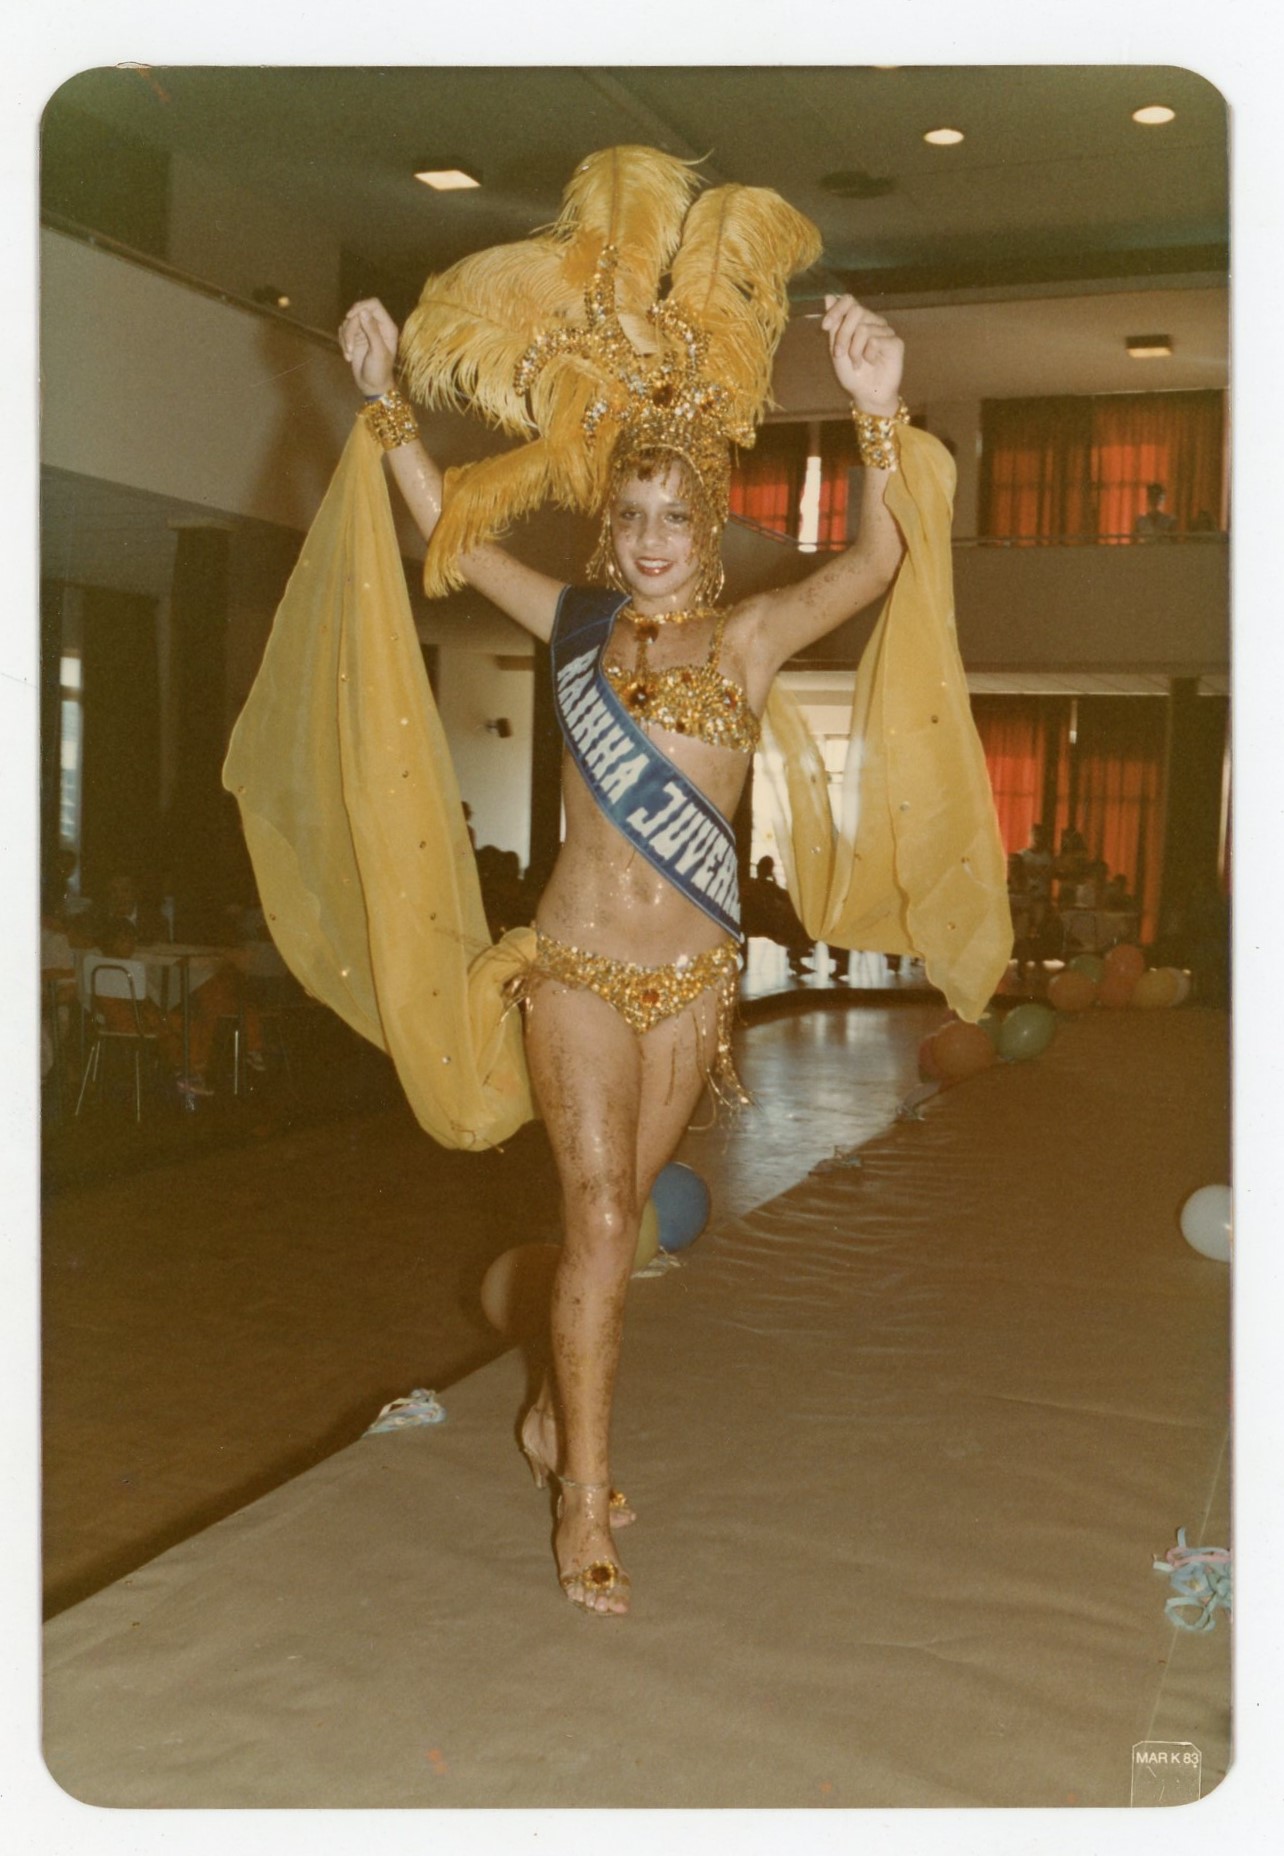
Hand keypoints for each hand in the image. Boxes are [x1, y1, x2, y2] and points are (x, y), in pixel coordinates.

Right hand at [339, 298, 399, 397]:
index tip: (349, 316)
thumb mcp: (378, 351)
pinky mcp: (354, 337)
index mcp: (387, 326)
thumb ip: (372, 330)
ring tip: (349, 355)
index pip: (373, 304)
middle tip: (349, 349)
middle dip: (350, 330)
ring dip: (345, 338)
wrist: (371, 386)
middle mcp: (376, 325)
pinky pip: (343, 330)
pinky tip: (348, 355)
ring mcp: (365, 330)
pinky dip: (342, 342)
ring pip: (348, 322)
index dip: (360, 306)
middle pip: (357, 313)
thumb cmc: (379, 371)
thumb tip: (363, 312)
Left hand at [821, 295, 903, 413]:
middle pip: (856, 311)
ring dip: (854, 350)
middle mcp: (873, 321)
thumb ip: (834, 324)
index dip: (836, 310)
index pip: (849, 300)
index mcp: (858, 320)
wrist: (866, 394)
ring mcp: (885, 330)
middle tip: (839, 354)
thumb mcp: (836, 349)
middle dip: (843, 335)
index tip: (824, 327)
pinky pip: (875, 340)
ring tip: (857, 364)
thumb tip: (829, 296)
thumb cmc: (851, 374)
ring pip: (864, 328)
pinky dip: (868, 355)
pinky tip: (871, 363)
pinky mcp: (895, 342)